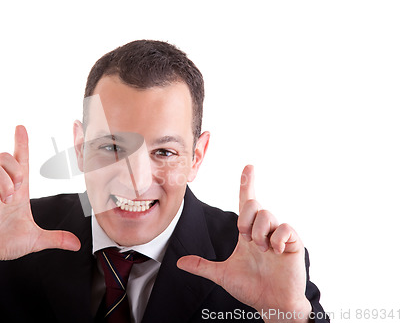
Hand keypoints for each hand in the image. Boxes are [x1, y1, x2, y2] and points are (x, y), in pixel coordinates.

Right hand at [0, 126, 80, 298]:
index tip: (21, 128)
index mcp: (18, 191)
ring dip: (3, 183)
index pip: (21, 161)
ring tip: (5, 201)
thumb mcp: (34, 240)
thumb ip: (55, 239)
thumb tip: (77, 244)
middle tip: (18, 188)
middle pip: (5, 158)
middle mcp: (1, 187)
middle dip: (14, 168)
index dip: (21, 144)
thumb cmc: (4, 242)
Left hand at [177, 165, 311, 321]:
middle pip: (254, 204)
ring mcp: (279, 235)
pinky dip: (276, 239)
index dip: (247, 184)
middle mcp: (263, 229)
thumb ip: (202, 266)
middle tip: (245, 239)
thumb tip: (180, 262)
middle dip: (244, 220)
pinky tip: (275, 251)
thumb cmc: (252, 287)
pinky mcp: (293, 242)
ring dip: (259, 233)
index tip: (248, 167)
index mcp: (248, 232)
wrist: (271, 305)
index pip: (247, 202)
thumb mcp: (222, 275)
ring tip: (262, 250)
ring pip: (267, 214)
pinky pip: (285, 227)